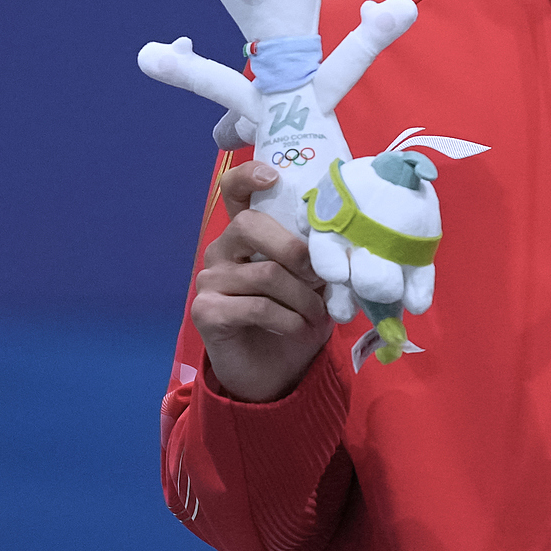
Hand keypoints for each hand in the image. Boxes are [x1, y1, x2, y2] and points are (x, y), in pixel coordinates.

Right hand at [191, 161, 331, 401]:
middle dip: (294, 250)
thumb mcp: (315, 282)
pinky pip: (255, 306)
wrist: (276, 373)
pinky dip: (287, 319)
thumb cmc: (297, 318)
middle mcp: (222, 250)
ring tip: (317, 314)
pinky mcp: (206, 311)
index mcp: (247, 234)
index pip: (234, 191)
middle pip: (250, 226)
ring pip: (265, 274)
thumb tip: (345, 239)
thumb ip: (319, 256)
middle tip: (319, 277)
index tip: (272, 177)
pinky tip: (296, 328)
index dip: (248, 176)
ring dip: (303, 297)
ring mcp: (209, 280)